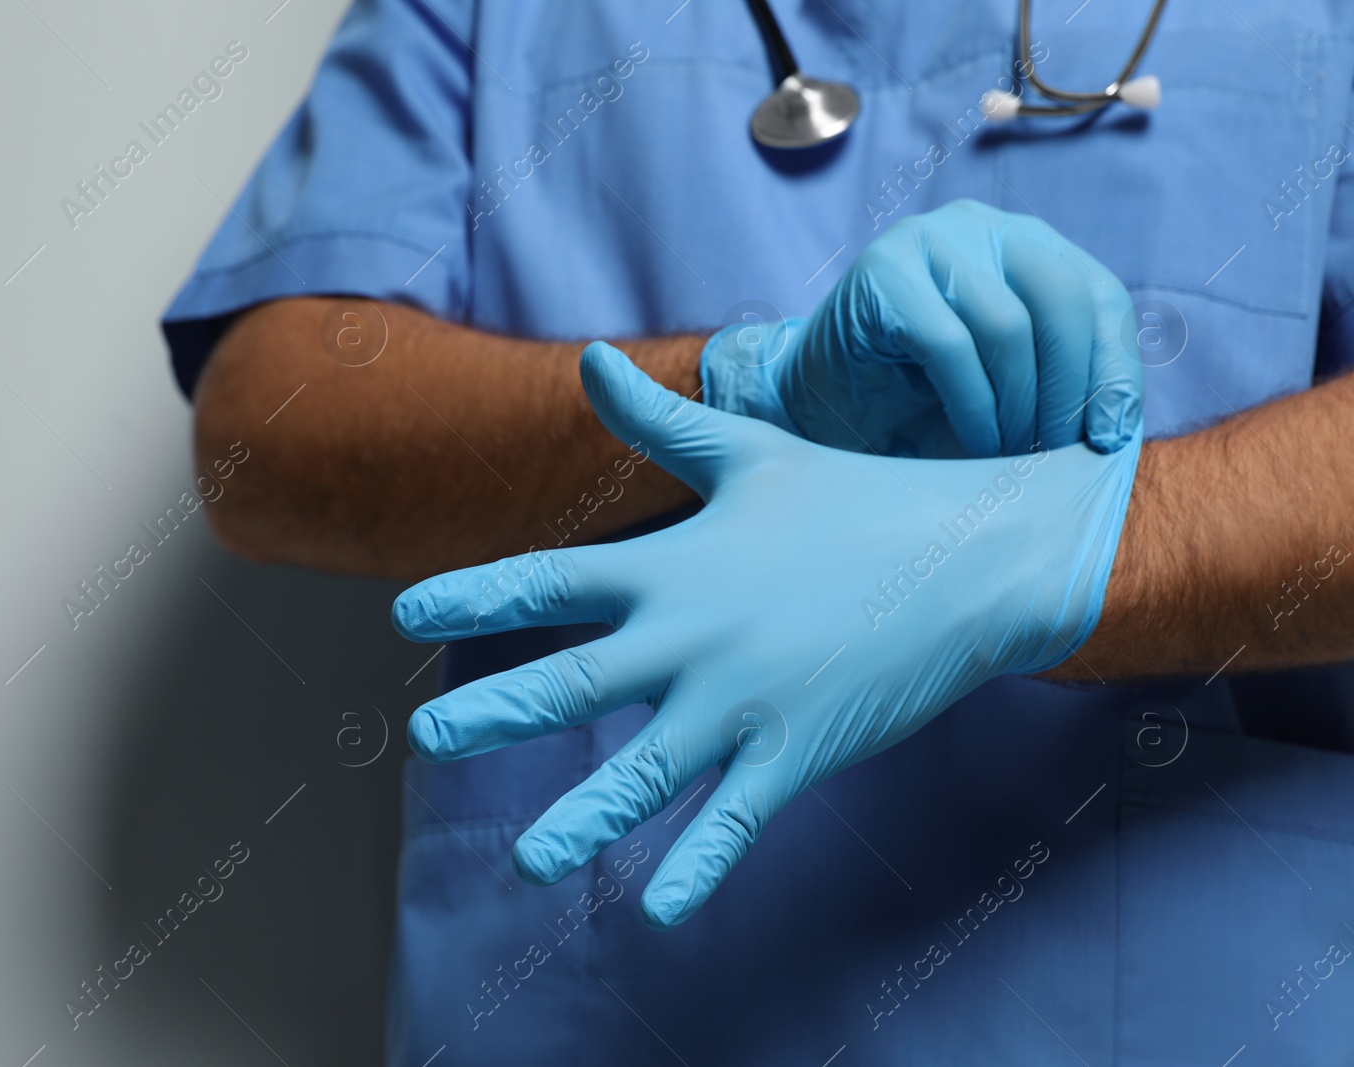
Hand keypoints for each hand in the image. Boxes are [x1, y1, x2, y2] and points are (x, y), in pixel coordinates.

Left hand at [393, 343, 1140, 927]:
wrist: (975, 554)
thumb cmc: (858, 499)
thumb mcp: (752, 452)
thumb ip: (659, 421)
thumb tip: (591, 359)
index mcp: (675, 566)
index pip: (550, 582)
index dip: (471, 594)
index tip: (404, 613)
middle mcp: (694, 637)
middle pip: (572, 683)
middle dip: (492, 713)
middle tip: (424, 739)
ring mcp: (745, 702)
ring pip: (643, 773)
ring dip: (581, 820)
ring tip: (528, 861)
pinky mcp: (799, 750)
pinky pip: (735, 820)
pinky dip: (698, 867)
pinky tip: (657, 914)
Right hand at [701, 199, 1140, 457]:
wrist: (816, 400)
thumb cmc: (919, 400)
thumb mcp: (1006, 385)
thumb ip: (1058, 383)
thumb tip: (1119, 425)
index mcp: (1024, 244)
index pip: (1097, 295)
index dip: (1113, 369)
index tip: (1109, 437)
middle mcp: (980, 226)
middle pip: (1061, 298)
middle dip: (1071, 387)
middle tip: (1061, 452)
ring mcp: (927, 240)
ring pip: (1007, 324)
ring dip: (1019, 405)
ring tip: (1013, 455)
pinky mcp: (882, 272)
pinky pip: (950, 343)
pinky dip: (974, 404)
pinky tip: (976, 444)